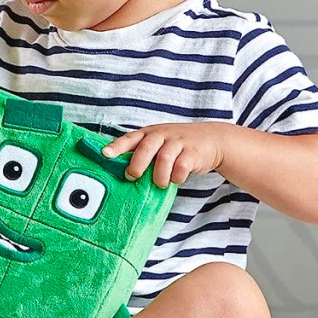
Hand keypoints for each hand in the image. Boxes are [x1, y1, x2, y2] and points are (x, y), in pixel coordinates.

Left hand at [101, 123, 227, 187]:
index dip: (117, 146)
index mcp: (149, 133)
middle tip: (133, 176)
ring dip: (159, 175)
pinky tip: (176, 179)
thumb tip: (122, 174)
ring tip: (159, 184)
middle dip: (137, 164)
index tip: (105, 154)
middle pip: (146, 148)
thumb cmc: (177, 145)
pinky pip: (182, 166)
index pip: (130, 138)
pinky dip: (177, 176)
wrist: (212, 139)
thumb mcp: (159, 144)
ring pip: (164, 158)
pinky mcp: (194, 152)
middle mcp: (162, 135)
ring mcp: (179, 142)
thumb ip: (143, 154)